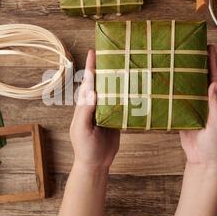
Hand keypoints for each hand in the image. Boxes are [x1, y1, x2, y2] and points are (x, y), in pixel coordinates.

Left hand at [70, 50, 119, 172]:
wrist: (96, 164)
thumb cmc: (85, 147)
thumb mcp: (82, 129)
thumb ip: (85, 111)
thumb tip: (92, 91)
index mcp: (84, 105)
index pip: (88, 82)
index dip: (91, 67)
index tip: (94, 52)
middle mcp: (96, 105)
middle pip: (101, 83)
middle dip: (105, 68)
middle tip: (114, 53)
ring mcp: (106, 111)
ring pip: (113, 92)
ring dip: (118, 80)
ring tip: (127, 65)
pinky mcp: (116, 118)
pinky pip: (122, 104)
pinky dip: (127, 95)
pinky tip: (134, 87)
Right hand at [179, 46, 216, 168]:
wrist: (204, 162)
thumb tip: (214, 84)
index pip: (215, 79)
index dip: (212, 63)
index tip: (209, 48)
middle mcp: (206, 103)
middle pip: (201, 80)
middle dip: (197, 65)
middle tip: (190, 49)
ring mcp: (194, 110)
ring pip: (189, 89)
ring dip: (184, 76)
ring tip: (176, 62)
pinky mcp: (184, 117)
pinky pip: (178, 103)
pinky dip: (173, 93)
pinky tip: (167, 84)